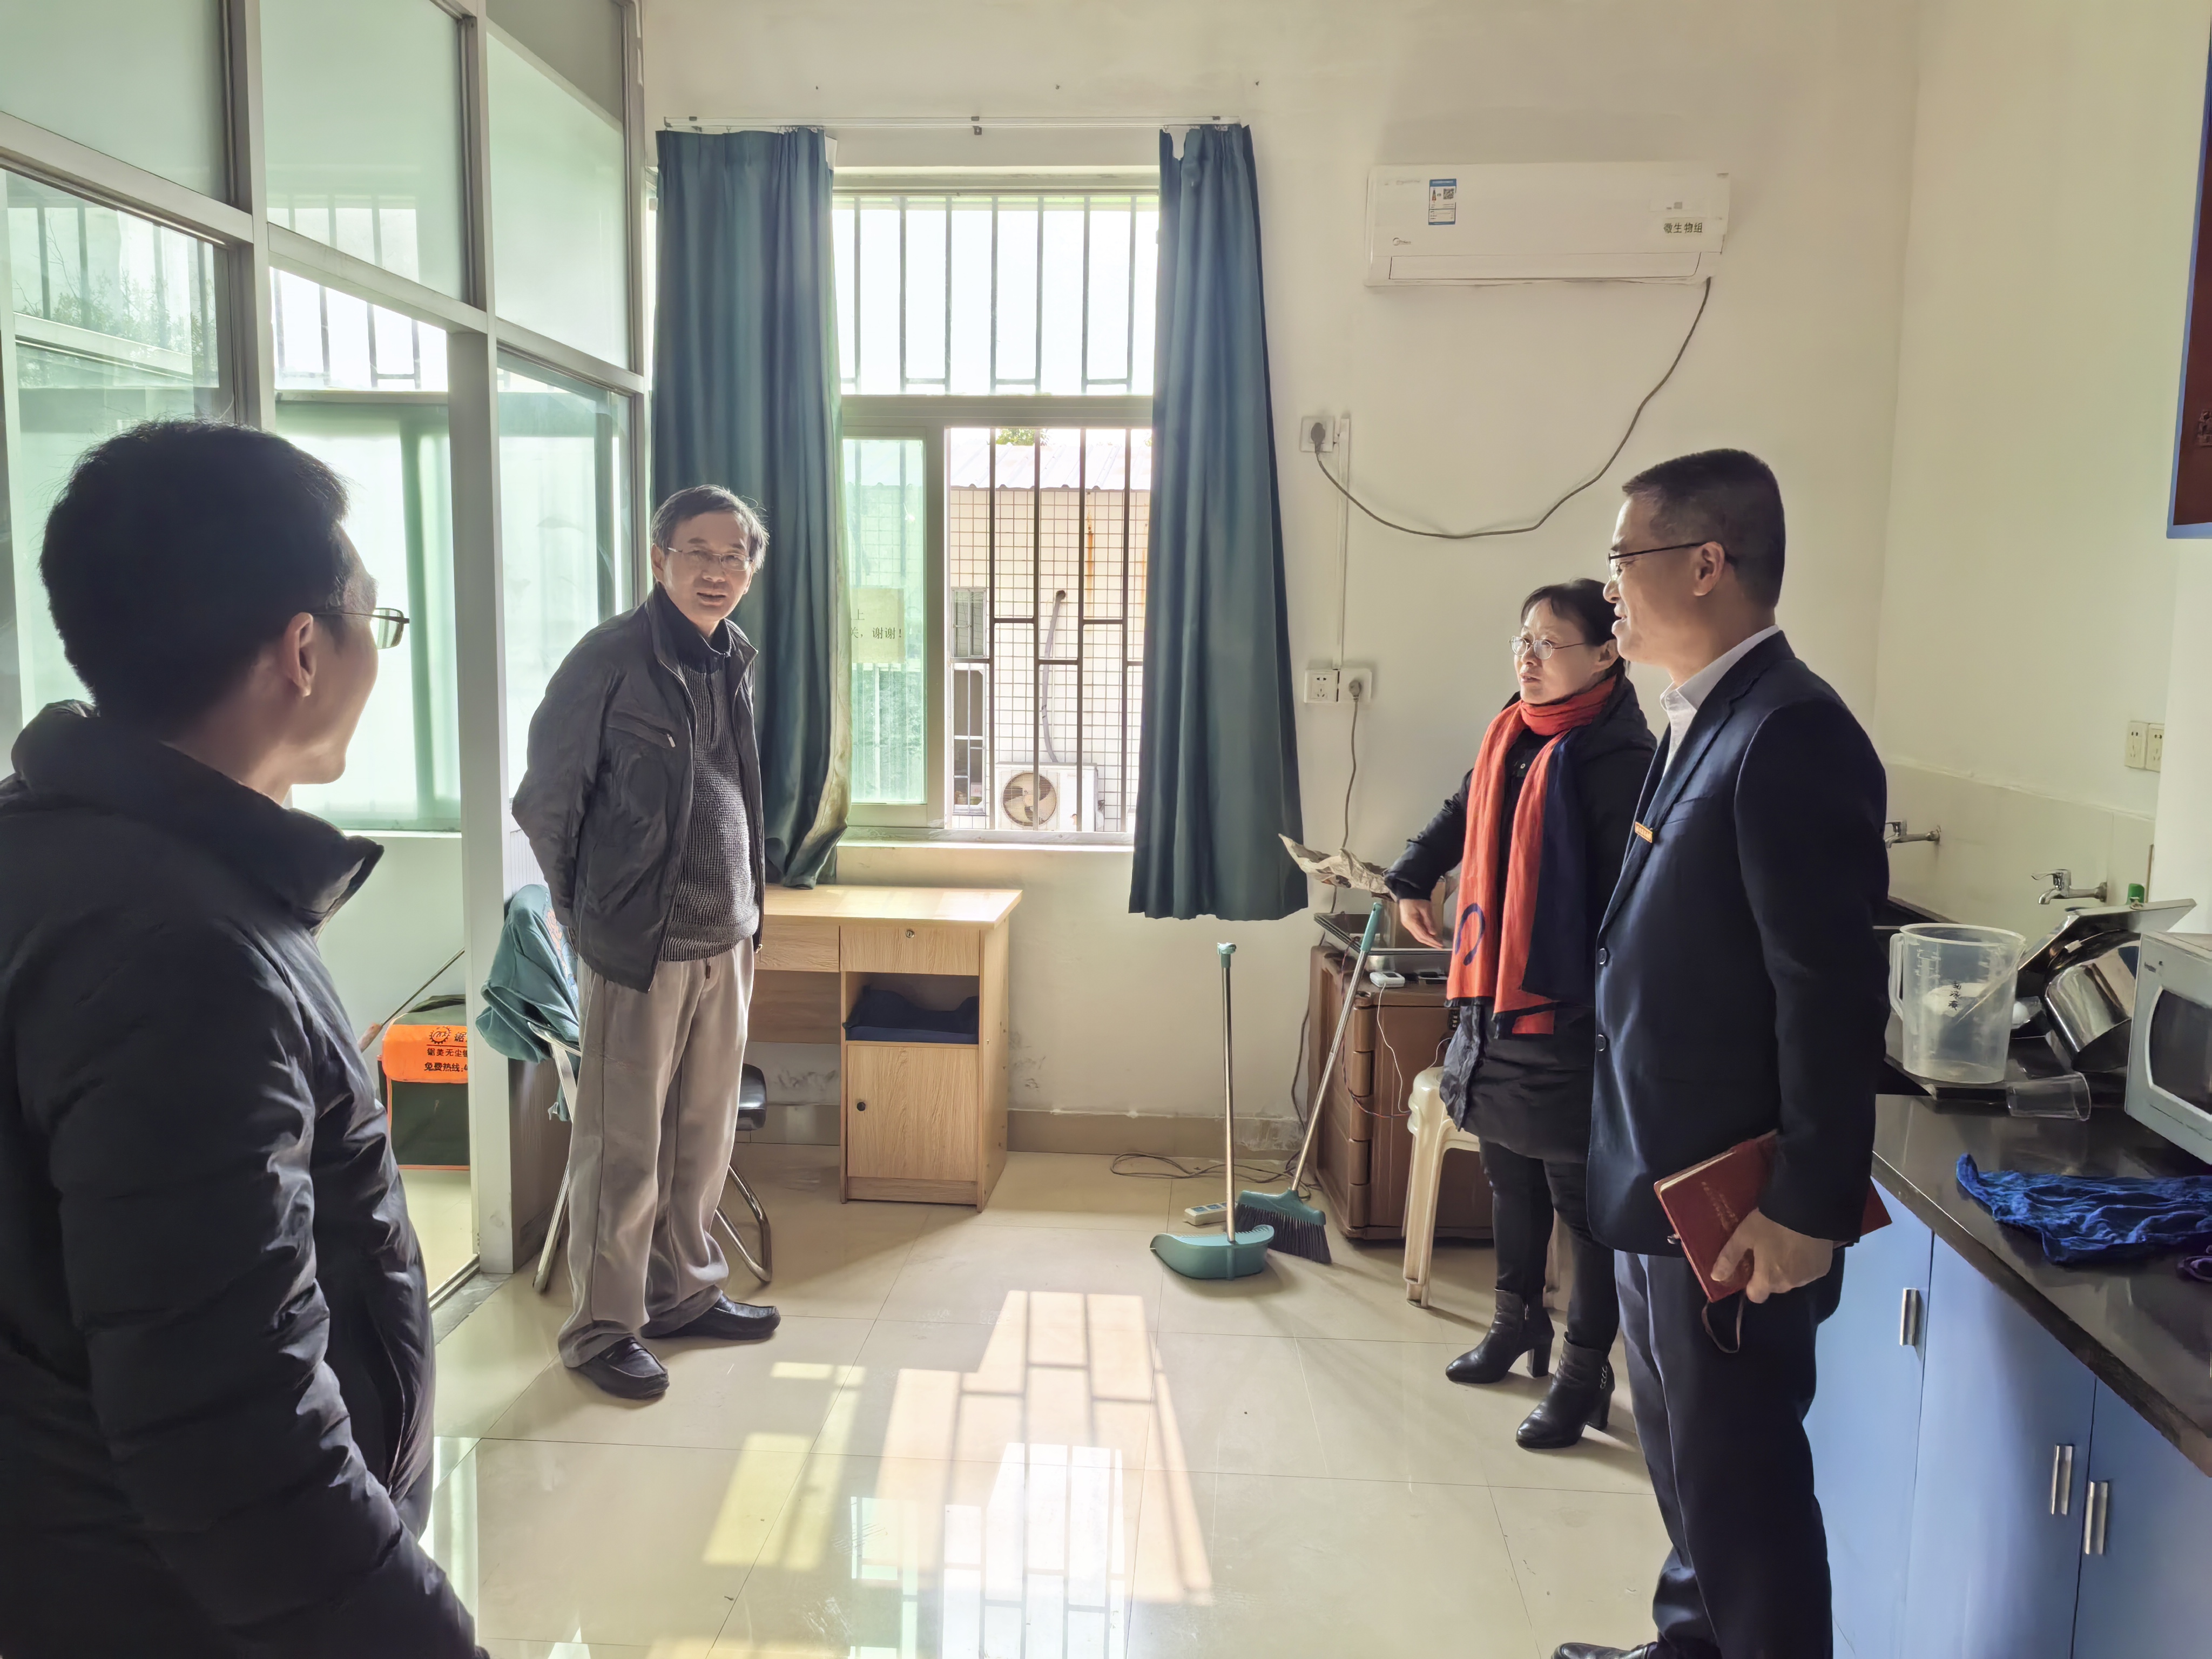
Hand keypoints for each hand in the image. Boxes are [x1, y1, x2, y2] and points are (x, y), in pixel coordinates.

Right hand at [1399, 897, 1445, 946]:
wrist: (1408, 890)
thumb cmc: (1417, 898)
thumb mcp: (1425, 909)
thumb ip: (1429, 921)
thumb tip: (1434, 933)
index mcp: (1411, 922)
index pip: (1423, 935)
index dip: (1432, 941)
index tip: (1440, 945)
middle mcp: (1407, 925)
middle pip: (1419, 937)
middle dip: (1430, 942)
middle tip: (1440, 946)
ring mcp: (1407, 924)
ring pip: (1418, 935)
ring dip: (1428, 939)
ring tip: (1437, 942)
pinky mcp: (1409, 922)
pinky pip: (1417, 931)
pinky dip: (1425, 934)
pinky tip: (1431, 936)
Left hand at [1712, 1209, 1834, 1303]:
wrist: (1807, 1210)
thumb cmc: (1771, 1224)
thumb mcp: (1744, 1236)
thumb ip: (1729, 1258)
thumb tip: (1715, 1277)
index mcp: (1769, 1280)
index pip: (1756, 1295)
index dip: (1751, 1284)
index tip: (1751, 1267)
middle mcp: (1790, 1284)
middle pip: (1775, 1286)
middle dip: (1770, 1274)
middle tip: (1768, 1251)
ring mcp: (1809, 1278)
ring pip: (1793, 1280)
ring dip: (1788, 1269)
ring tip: (1786, 1246)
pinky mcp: (1823, 1268)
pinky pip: (1809, 1272)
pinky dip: (1804, 1264)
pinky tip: (1802, 1246)